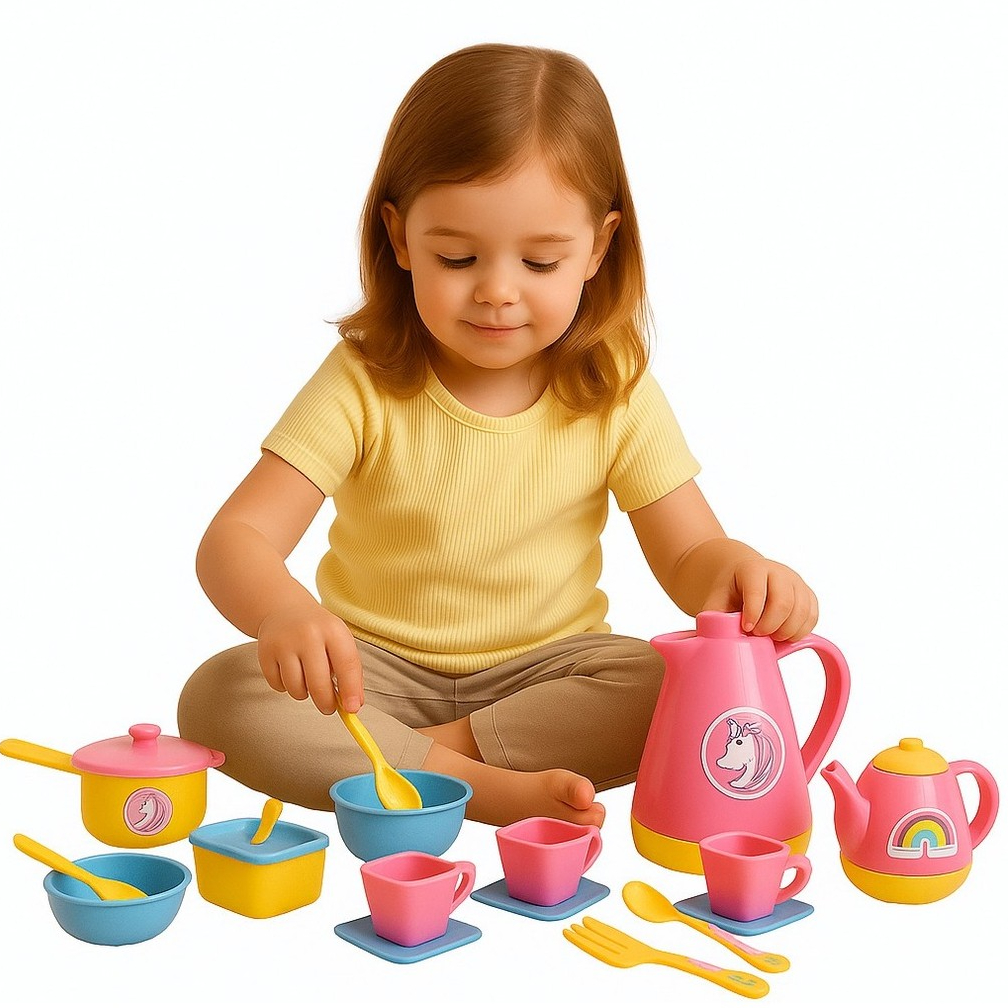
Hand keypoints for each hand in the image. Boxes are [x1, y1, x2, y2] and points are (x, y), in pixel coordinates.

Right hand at [256, 599, 362, 714]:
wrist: (284, 610)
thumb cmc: (319, 633)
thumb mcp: (339, 641)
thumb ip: (349, 672)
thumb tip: (353, 705)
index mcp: (333, 630)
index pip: (347, 664)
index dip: (351, 689)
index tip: (353, 709)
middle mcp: (308, 634)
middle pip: (318, 683)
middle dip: (326, 703)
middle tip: (329, 708)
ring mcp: (284, 643)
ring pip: (296, 688)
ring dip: (304, 693)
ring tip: (307, 679)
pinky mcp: (265, 652)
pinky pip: (278, 686)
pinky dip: (286, 686)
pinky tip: (290, 671)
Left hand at [700, 556, 818, 641]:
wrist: (743, 577)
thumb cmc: (729, 591)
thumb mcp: (716, 599)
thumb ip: (714, 616)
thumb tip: (716, 638)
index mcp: (753, 568)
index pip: (758, 591)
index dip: (753, 614)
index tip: (745, 628)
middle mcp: (779, 572)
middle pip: (784, 602)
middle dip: (770, 625)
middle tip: (757, 635)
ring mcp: (796, 582)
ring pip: (802, 610)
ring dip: (787, 631)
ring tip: (770, 637)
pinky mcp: (807, 595)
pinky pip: (812, 616)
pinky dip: (801, 631)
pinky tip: (784, 636)